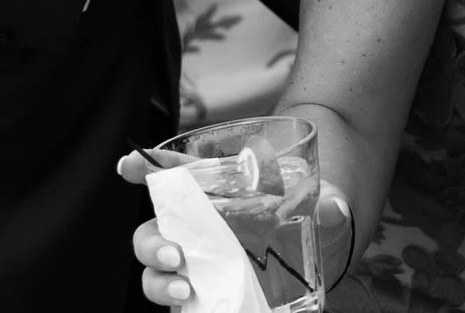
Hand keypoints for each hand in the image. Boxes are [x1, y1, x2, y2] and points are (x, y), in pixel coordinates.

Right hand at [123, 158, 354, 306]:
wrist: (322, 252)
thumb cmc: (312, 216)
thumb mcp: (323, 204)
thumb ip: (329, 202)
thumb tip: (336, 206)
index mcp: (219, 192)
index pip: (178, 174)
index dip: (149, 167)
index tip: (128, 166)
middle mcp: (200, 227)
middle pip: (154, 228)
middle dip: (150, 240)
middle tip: (174, 253)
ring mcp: (200, 262)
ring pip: (156, 269)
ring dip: (158, 280)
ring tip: (184, 289)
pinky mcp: (206, 293)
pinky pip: (178, 302)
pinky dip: (175, 306)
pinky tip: (189, 307)